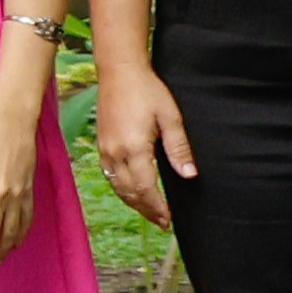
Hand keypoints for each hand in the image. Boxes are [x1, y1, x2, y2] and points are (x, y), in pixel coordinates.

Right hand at [94, 56, 194, 230]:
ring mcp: (105, 149)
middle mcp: (115, 152)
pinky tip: (132, 191)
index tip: (170, 219)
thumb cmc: (148, 90)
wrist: (119, 71)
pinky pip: (110, 175)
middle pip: (129, 193)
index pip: (145, 188)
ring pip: (117, 186)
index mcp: (134, 148)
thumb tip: (189, 176)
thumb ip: (179, 149)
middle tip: (163, 222)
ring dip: (134, 202)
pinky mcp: (102, 143)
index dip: (157, 207)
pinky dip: (122, 189)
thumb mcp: (170, 117)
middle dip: (146, 210)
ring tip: (150, 212)